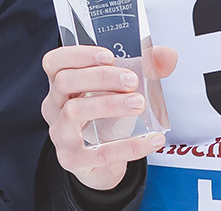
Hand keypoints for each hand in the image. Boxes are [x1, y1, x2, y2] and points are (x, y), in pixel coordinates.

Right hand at [41, 43, 178, 190]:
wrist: (100, 165)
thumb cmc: (106, 122)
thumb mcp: (119, 93)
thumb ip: (144, 69)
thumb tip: (166, 55)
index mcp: (61, 86)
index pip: (54, 62)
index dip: (78, 55)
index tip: (108, 56)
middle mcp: (54, 107)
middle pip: (64, 81)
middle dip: (101, 77)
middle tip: (131, 80)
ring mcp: (60, 134)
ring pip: (74, 111)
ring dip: (109, 104)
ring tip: (138, 104)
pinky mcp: (73, 159)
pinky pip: (100, 152)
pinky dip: (129, 146)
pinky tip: (152, 139)